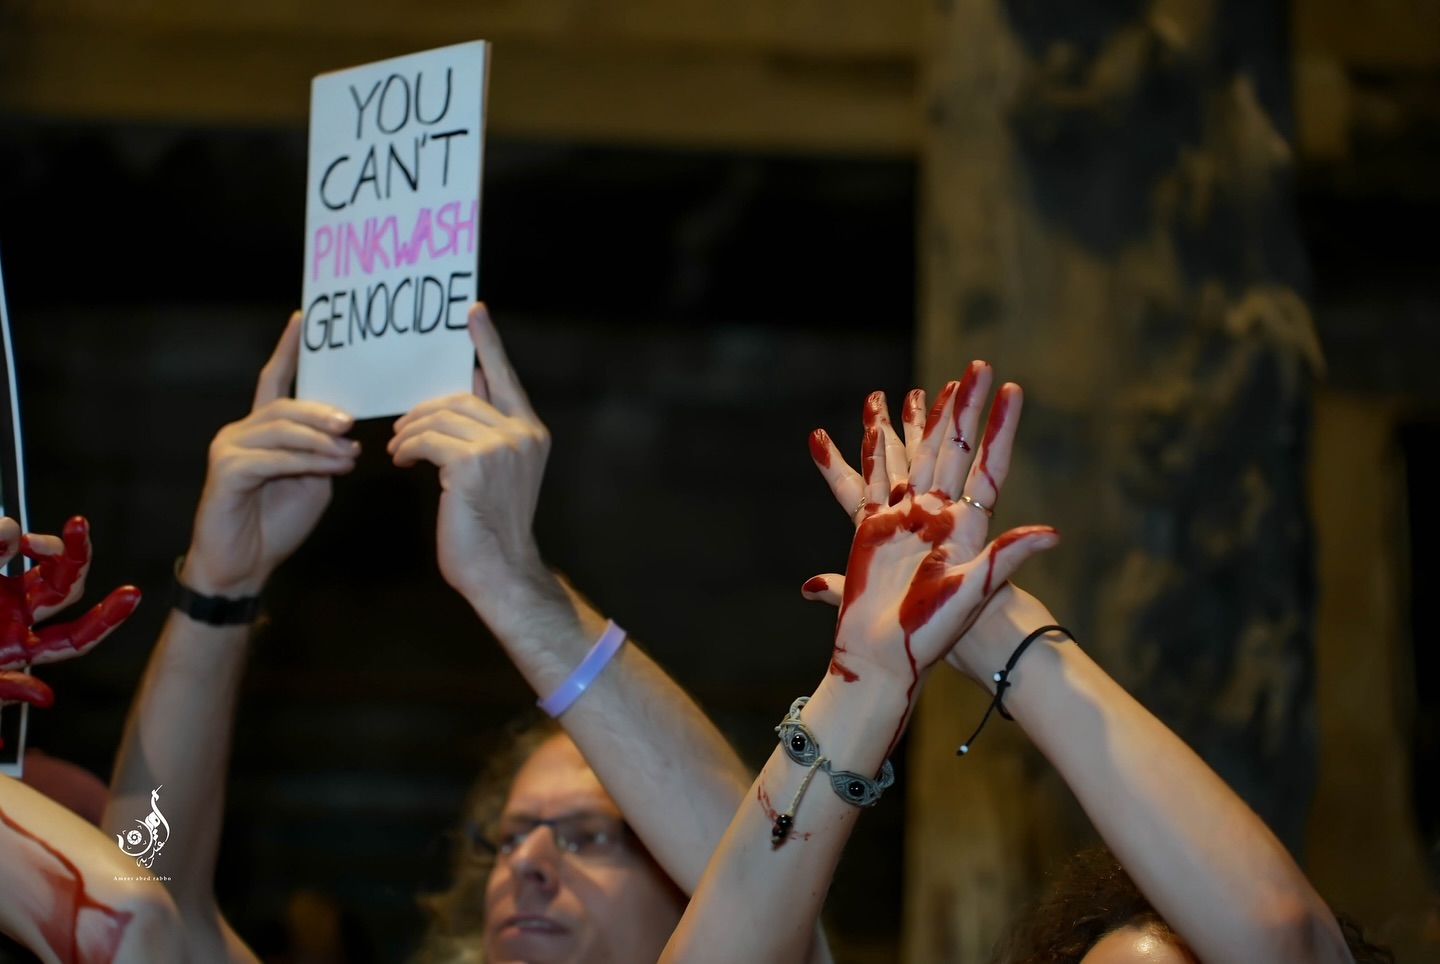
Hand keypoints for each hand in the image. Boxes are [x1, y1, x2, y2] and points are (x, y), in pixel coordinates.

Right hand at [0, 516, 140, 709]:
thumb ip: (5, 689)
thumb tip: (45, 695)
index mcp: (20, 648)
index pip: (74, 638)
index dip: (105, 620)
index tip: (133, 594)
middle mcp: (16, 615)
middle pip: (65, 586)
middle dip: (77, 556)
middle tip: (78, 526)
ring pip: (36, 560)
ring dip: (34, 542)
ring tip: (17, 539)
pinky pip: (2, 543)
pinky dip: (3, 536)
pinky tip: (3, 534)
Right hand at [181, 313, 358, 596]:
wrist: (245, 566)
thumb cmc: (276, 523)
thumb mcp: (311, 481)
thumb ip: (324, 455)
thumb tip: (347, 438)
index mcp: (261, 429)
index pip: (273, 380)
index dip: (288, 350)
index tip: (302, 320)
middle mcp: (240, 432)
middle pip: (283, 406)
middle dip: (320, 411)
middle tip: (351, 423)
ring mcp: (228, 450)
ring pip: (279, 430)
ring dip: (319, 440)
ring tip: (348, 451)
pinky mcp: (225, 473)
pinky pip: (270, 459)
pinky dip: (304, 461)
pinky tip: (330, 467)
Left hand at [388, 304, 550, 617]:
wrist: (500, 570)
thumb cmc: (492, 526)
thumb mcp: (497, 471)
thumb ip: (486, 428)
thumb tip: (465, 388)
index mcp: (531, 430)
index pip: (504, 376)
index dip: (487, 342)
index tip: (472, 311)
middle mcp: (521, 433)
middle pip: (458, 397)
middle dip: (423, 409)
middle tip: (401, 427)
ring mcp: (500, 447)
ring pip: (439, 417)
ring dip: (410, 431)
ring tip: (398, 447)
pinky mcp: (473, 464)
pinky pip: (428, 440)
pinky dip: (408, 447)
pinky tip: (401, 460)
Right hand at [804, 365, 1058, 690]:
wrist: (887, 655)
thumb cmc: (935, 630)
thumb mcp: (976, 589)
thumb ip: (1009, 556)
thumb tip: (1054, 534)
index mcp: (967, 525)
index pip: (990, 464)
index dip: (1002, 428)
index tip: (1014, 390)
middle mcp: (939, 515)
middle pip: (954, 448)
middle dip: (966, 407)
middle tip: (978, 364)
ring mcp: (905, 518)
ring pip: (914, 455)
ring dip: (919, 421)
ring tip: (923, 387)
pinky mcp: (872, 527)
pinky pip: (874, 478)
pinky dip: (874, 449)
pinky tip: (876, 420)